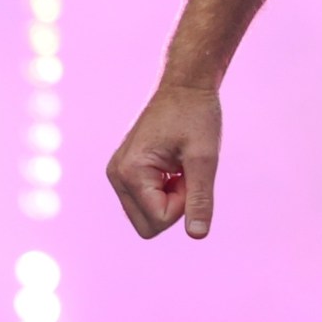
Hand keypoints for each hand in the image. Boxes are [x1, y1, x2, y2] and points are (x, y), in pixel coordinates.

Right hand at [106, 83, 221, 238]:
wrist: (185, 86)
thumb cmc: (196, 116)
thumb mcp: (204, 157)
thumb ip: (200, 197)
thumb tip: (198, 236)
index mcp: (129, 173)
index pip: (159, 220)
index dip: (185, 201)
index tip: (191, 170)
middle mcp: (116, 177)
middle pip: (148, 225)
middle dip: (176, 205)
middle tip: (186, 171)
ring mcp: (118, 175)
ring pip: (147, 216)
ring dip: (171, 197)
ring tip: (179, 166)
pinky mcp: (125, 173)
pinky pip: (146, 202)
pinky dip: (166, 190)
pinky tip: (173, 165)